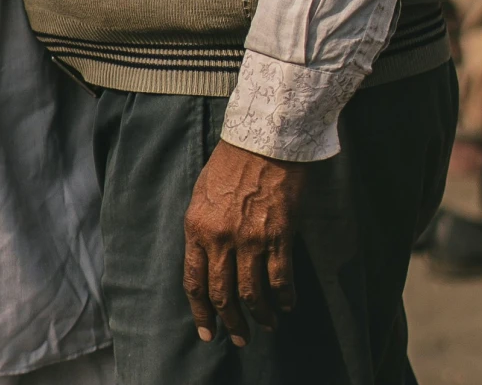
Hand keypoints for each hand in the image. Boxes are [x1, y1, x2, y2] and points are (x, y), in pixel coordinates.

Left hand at [183, 139, 306, 344]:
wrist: (262, 141)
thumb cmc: (230, 164)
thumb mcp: (202, 195)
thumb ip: (202, 230)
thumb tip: (206, 261)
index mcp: (197, 227)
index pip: (194, 281)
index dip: (201, 312)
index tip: (207, 333)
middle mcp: (220, 238)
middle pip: (223, 294)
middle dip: (231, 323)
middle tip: (239, 339)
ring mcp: (250, 239)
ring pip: (253, 293)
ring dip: (260, 316)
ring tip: (267, 326)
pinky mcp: (278, 237)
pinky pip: (281, 279)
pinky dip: (285, 298)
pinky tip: (287, 306)